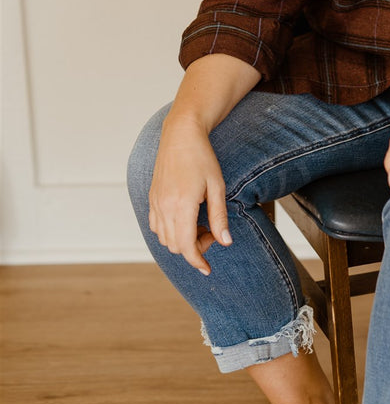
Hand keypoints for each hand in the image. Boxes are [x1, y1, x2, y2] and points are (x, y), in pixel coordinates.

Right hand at [148, 115, 231, 275]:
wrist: (180, 134)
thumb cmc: (202, 157)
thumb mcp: (217, 186)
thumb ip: (219, 216)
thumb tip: (225, 242)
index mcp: (181, 206)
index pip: (186, 247)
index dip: (197, 261)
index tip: (207, 269)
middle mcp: (164, 207)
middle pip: (175, 246)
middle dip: (194, 248)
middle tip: (211, 232)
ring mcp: (155, 202)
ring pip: (164, 238)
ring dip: (181, 240)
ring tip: (200, 223)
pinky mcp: (152, 197)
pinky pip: (156, 225)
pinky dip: (170, 230)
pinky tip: (185, 218)